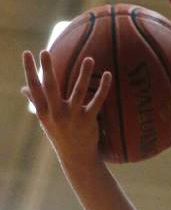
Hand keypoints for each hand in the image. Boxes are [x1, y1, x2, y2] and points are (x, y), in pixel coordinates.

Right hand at [22, 51, 110, 168]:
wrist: (77, 158)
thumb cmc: (60, 135)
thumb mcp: (45, 120)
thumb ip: (36, 102)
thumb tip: (23, 88)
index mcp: (44, 113)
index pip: (34, 88)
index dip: (30, 71)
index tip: (27, 53)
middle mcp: (57, 114)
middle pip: (51, 88)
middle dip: (47, 70)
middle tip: (45, 51)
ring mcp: (74, 117)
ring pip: (79, 91)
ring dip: (84, 74)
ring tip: (89, 58)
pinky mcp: (89, 121)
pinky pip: (97, 101)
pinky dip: (103, 88)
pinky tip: (108, 74)